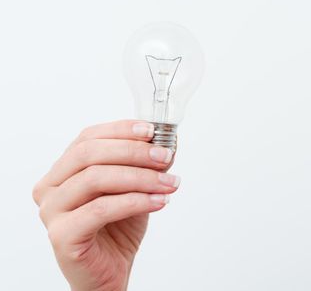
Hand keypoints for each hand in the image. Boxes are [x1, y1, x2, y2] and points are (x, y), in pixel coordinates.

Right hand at [32, 120, 179, 290]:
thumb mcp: (134, 189)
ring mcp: (51, 211)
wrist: (110, 272)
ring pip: (96, 178)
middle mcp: (50, 187)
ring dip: (140, 177)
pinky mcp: (61, 235)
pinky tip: (160, 201)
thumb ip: (143, 167)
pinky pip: (101, 209)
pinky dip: (136, 201)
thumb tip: (165, 145)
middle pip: (89, 154)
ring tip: (169, 183)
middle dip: (133, 152)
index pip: (87, 138)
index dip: (120, 130)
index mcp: (63, 170)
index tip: (151, 131)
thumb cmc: (118, 228)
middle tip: (165, 157)